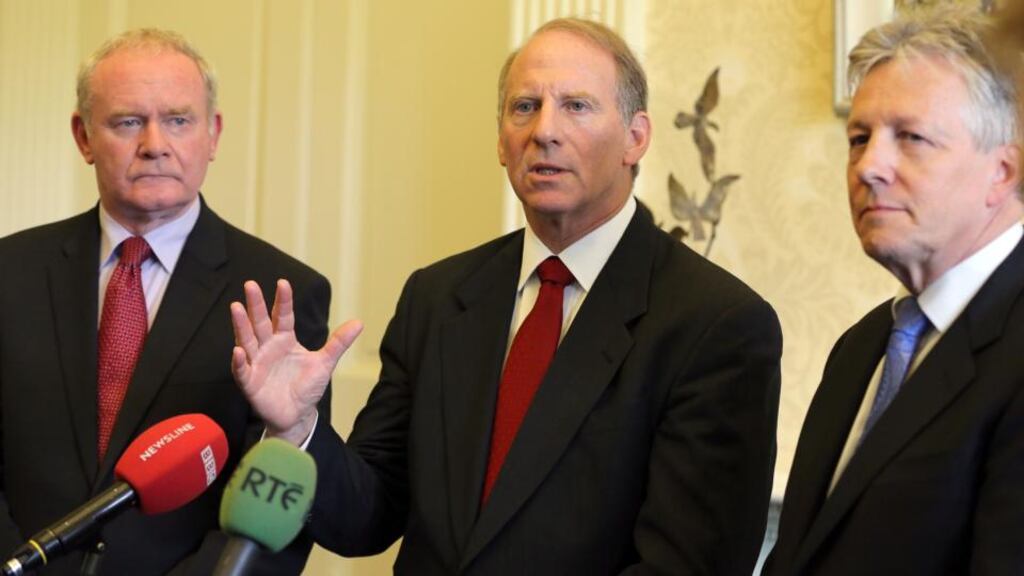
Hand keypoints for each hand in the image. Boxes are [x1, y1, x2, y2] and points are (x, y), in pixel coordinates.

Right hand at [231, 279, 362, 444]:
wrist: (297, 414)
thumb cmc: (308, 386)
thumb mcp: (325, 363)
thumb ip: (338, 343)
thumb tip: (359, 322)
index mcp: (285, 339)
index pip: (283, 316)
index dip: (283, 300)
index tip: (283, 283)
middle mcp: (268, 347)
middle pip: (260, 322)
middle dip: (255, 304)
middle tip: (250, 284)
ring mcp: (257, 363)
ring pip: (247, 340)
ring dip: (241, 325)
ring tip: (236, 308)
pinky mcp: (250, 382)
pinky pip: (242, 370)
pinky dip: (239, 361)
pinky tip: (239, 350)